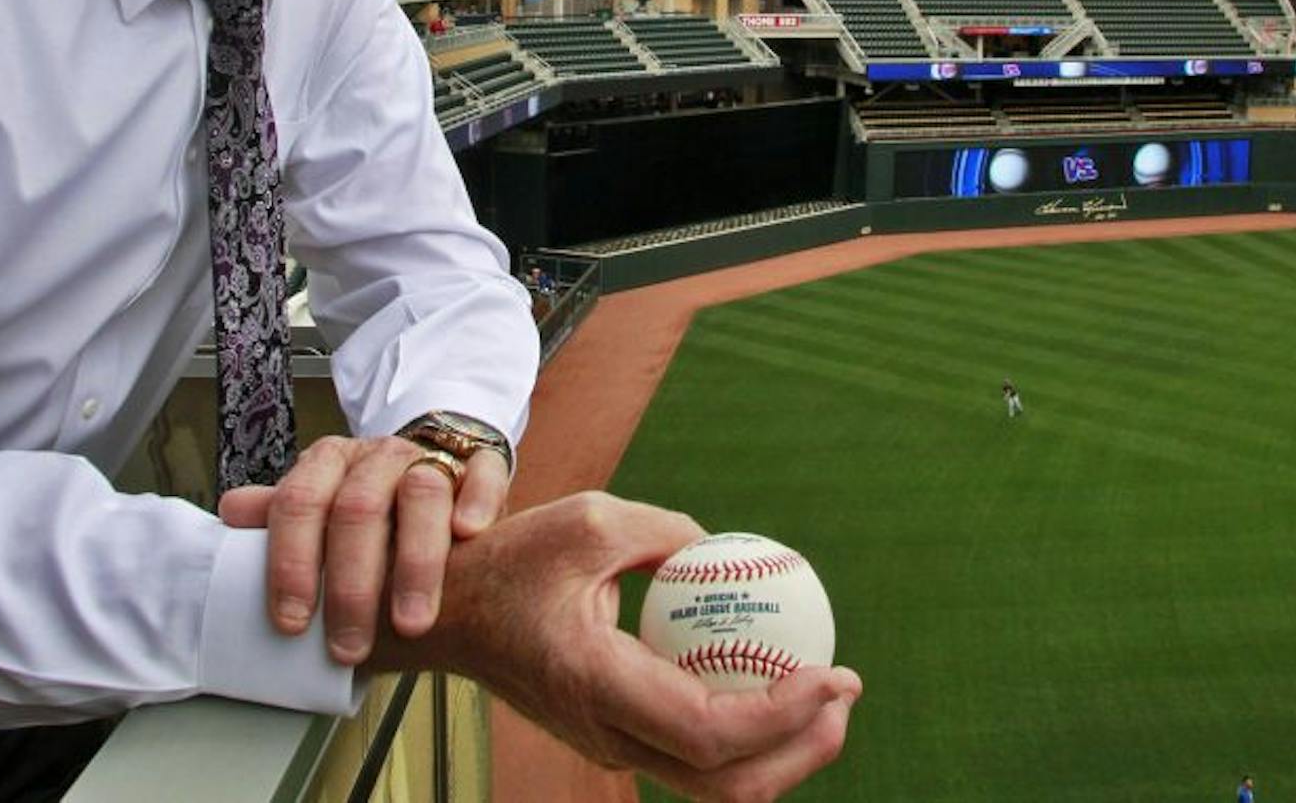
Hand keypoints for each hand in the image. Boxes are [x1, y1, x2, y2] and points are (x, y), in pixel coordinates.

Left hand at [216, 432, 509, 665]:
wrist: (435, 466)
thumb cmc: (372, 507)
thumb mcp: (322, 509)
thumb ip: (282, 516)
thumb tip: (230, 514)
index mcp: (329, 463)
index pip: (299, 503)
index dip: (291, 565)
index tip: (292, 624)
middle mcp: (378, 456)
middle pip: (358, 507)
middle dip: (351, 584)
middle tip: (349, 646)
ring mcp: (431, 456)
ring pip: (422, 492)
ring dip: (415, 562)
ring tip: (411, 621)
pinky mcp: (480, 462)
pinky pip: (483, 471)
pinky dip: (476, 500)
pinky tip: (468, 533)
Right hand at [376, 492, 860, 801]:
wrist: (449, 614)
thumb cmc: (512, 561)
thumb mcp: (590, 520)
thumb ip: (666, 533)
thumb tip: (733, 551)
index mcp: (597, 685)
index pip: (708, 731)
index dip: (782, 715)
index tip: (833, 674)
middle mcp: (606, 734)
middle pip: (724, 784)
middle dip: (801, 752)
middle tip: (846, 692)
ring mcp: (610, 746)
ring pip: (712, 784)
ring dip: (780, 753)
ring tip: (825, 699)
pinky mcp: (615, 739)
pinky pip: (693, 757)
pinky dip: (746, 737)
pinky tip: (774, 685)